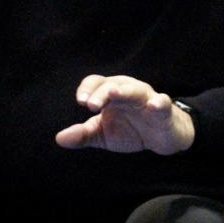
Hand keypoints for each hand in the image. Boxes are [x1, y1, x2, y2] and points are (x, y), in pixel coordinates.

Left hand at [55, 75, 194, 154]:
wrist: (162, 139)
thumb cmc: (131, 130)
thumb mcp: (103, 134)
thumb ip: (83, 134)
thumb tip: (59, 138)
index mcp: (111, 93)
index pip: (96, 83)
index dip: (87, 90)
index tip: (81, 102)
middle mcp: (128, 91)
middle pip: (112, 85)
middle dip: (101, 93)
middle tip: (91, 105)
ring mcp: (147, 98)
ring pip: (135, 90)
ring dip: (124, 92)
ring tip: (114, 94)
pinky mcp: (164, 110)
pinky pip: (162, 103)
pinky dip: (158, 103)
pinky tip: (153, 106)